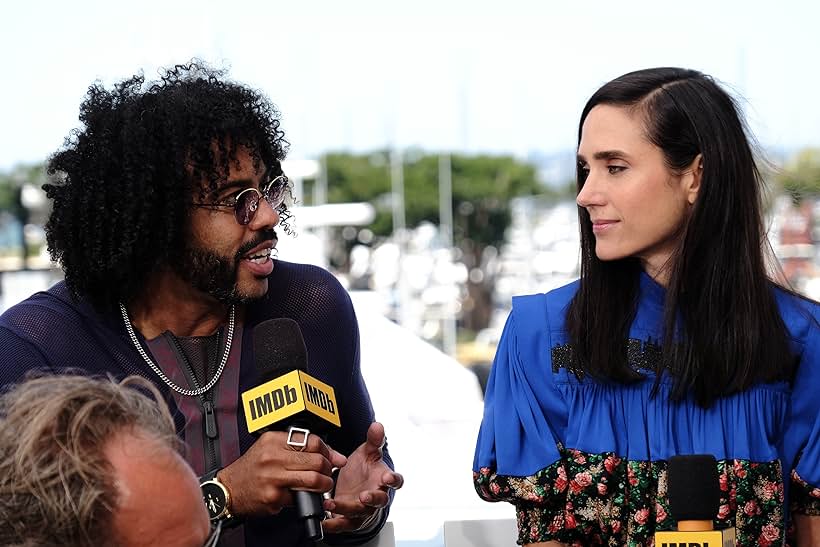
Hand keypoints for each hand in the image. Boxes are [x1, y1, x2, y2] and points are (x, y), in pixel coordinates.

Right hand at [218, 430, 346, 516]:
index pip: (312, 441)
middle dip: (328, 469)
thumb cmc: (252, 468)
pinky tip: (300, 494)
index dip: (327, 451)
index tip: (331, 457)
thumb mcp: (272, 448)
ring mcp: (273, 478)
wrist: (229, 489)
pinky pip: (299, 496)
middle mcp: (273, 457)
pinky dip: (304, 497)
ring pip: (313, 480)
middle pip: (317, 461)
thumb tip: (336, 455)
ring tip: (322, 485)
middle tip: (327, 473)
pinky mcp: (273, 497)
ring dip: (324, 484)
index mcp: (274, 441)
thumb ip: (301, 448)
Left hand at [322, 422, 403, 533]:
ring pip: (360, 513)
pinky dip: (335, 524)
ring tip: (332, 503)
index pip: (395, 481)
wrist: (354, 486)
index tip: (387, 477)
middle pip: (379, 501)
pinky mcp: (351, 519)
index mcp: (383, 479)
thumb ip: (373, 440)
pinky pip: (344, 524)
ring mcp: (364, 509)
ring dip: (347, 509)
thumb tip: (377, 425)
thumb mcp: (368, 452)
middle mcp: (376, 496)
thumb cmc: (365, 470)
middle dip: (372, 499)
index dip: (393, 480)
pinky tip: (324, 521)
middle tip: (363, 496)